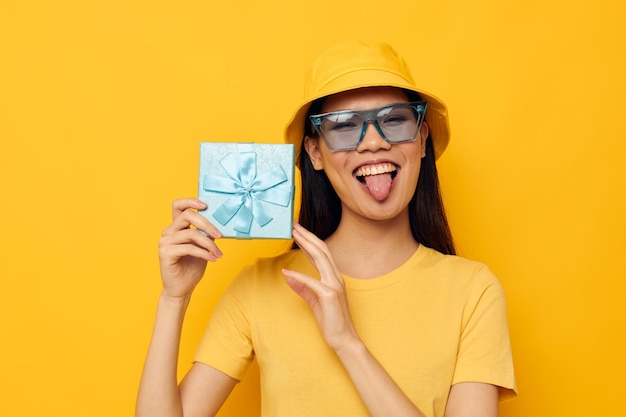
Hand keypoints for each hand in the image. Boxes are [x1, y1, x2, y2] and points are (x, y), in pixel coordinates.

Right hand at [158, 198, 222, 298]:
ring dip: (209, 243)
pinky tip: (213, 258)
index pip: (178, 206)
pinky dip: (204, 253)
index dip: (191, 201)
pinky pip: (189, 248)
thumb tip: (219, 222)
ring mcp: (164, 242)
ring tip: (218, 253)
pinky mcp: (165, 252)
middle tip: (220, 235)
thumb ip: (206, 233)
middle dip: (206, 223)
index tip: (206, 205)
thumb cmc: (192, 267)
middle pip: (187, 215)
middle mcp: (168, 232)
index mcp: (176, 227)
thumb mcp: (204, 246)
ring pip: (190, 233)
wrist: (182, 289)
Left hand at [282, 222, 359, 351]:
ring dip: (306, 244)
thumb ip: (303, 287)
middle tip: (294, 225)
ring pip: (321, 258)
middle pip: (322, 249)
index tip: (298, 231)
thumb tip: (288, 276)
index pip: (321, 253)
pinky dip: (298, 276)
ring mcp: (334, 286)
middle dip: (308, 235)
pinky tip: (286, 273)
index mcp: (333, 277)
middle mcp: (336, 278)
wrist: (344, 340)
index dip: (309, 240)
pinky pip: (311, 282)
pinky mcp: (329, 296)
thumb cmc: (332, 321)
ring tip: (294, 235)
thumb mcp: (314, 301)